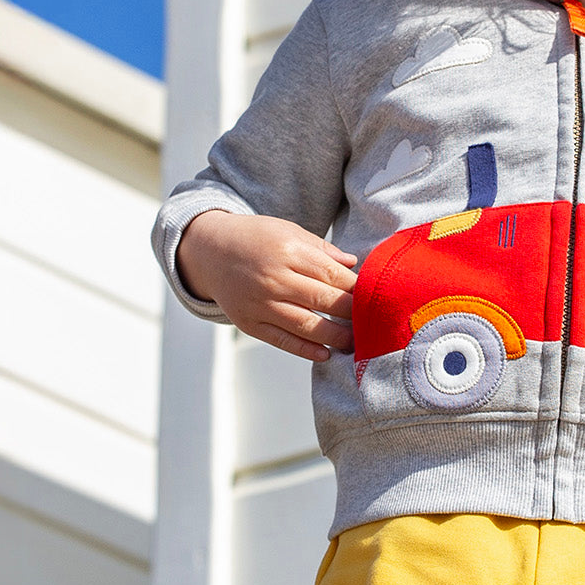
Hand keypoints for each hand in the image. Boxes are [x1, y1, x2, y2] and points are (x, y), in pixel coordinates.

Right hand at [176, 210, 357, 361]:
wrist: (209, 251)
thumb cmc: (255, 239)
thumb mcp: (288, 231)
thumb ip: (322, 250)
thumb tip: (355, 265)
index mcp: (287, 251)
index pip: (332, 275)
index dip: (357, 289)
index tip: (375, 298)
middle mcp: (273, 278)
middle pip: (323, 301)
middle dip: (353, 314)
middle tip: (374, 323)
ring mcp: (259, 303)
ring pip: (306, 325)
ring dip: (336, 337)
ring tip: (356, 343)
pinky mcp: (248, 323)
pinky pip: (282, 341)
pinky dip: (306, 350)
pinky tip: (326, 354)